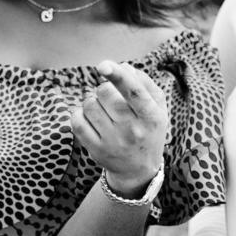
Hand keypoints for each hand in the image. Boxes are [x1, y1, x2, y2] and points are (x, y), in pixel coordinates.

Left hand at [72, 61, 170, 194]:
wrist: (139, 169)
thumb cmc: (148, 130)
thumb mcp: (158, 108)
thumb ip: (145, 83)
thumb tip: (123, 67)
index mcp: (151, 116)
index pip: (133, 92)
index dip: (117, 76)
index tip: (103, 65)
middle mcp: (133, 130)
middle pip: (105, 92)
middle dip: (105, 88)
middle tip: (111, 98)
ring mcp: (113, 141)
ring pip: (89, 104)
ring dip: (93, 101)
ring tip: (103, 110)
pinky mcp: (96, 150)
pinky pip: (77, 121)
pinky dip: (79, 114)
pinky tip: (90, 117)